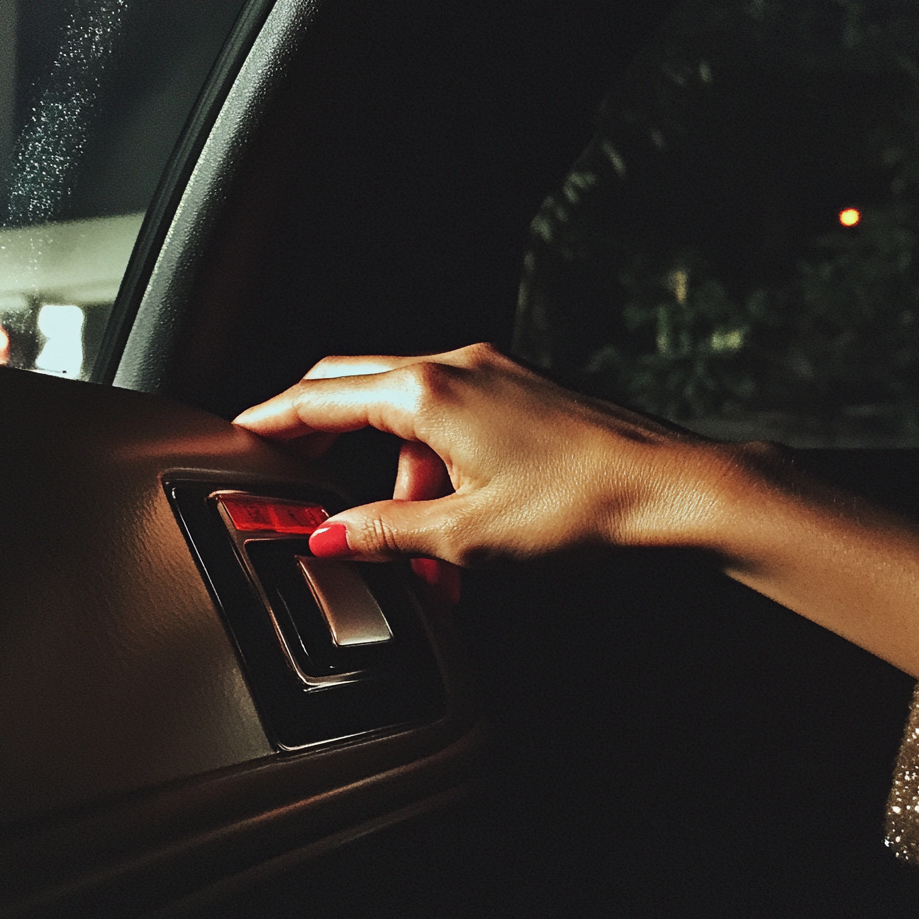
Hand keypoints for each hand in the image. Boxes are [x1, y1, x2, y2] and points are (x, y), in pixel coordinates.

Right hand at [232, 343, 733, 565]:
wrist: (676, 491)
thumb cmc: (583, 506)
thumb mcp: (465, 535)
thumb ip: (385, 530)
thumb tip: (333, 534)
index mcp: (430, 393)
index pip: (321, 397)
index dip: (273, 419)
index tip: (243, 433)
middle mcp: (459, 368)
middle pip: (359, 389)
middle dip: (326, 437)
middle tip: (303, 477)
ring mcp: (496, 375)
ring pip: (412, 416)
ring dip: (398, 477)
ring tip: (415, 549)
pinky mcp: (524, 392)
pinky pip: (456, 422)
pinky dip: (439, 468)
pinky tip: (455, 525)